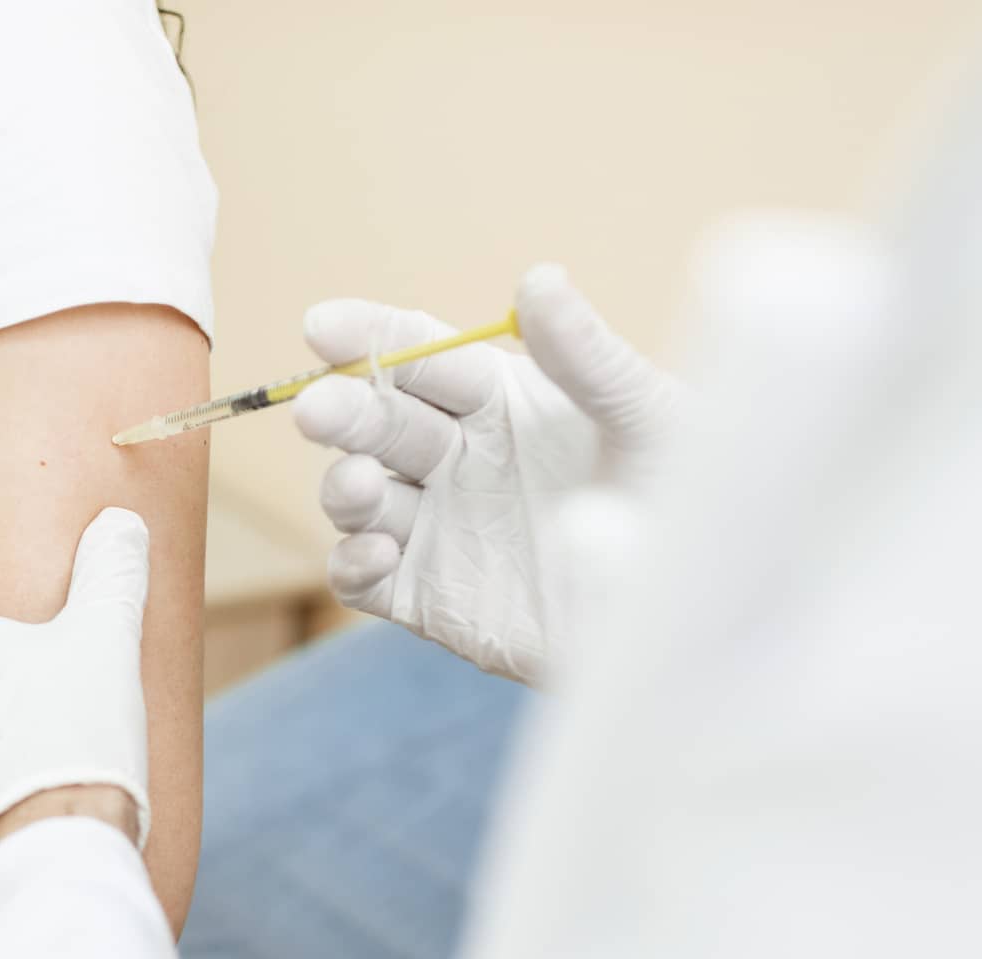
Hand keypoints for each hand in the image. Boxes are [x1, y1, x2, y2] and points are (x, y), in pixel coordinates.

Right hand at [293, 263, 681, 684]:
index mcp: (502, 400)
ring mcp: (436, 527)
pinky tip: (379, 552)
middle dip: (343, 411)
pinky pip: (361, 577)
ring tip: (357, 486)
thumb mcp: (649, 422)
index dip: (368, 337)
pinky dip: (351, 561)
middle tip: (320, 409)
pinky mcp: (425, 596)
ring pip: (356, 496)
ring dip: (342, 486)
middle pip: (376, 422)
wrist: (698, 618)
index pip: (418, 354)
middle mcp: (458, 458)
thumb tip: (538, 279)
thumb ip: (587, 359)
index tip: (323, 327)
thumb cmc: (688, 504)